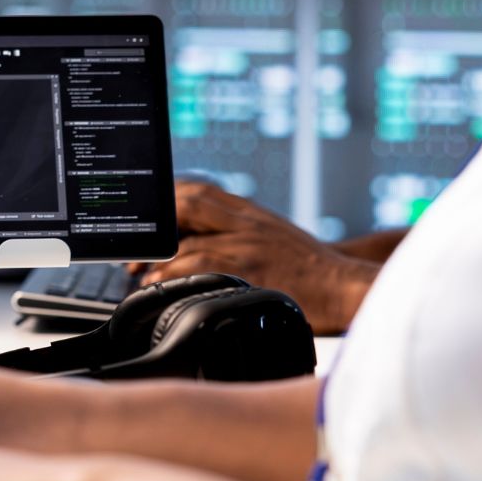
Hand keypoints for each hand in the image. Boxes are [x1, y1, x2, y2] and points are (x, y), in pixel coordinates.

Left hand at [134, 182, 376, 333]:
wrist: (345, 285)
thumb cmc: (308, 267)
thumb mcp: (271, 236)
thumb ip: (235, 233)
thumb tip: (188, 246)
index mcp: (250, 213)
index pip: (198, 192)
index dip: (165, 202)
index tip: (145, 220)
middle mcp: (247, 224)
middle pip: (190, 205)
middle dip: (157, 225)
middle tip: (136, 252)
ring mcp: (249, 248)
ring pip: (190, 242)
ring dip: (159, 260)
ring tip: (142, 276)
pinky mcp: (253, 274)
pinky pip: (205, 270)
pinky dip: (177, 279)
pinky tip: (163, 288)